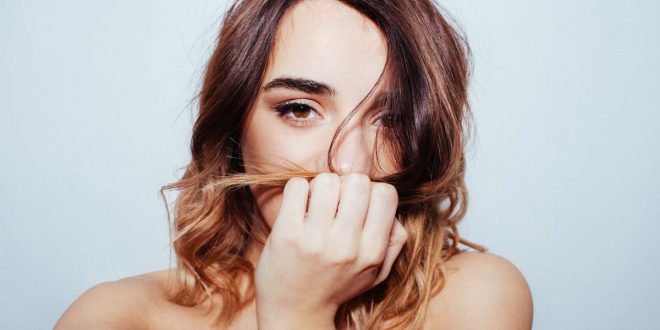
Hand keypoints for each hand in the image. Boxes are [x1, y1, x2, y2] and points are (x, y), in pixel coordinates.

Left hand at [254, 173, 408, 328]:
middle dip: (347, 184)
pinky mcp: (286, 233)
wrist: (294, 312)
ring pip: (326, 180)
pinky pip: (297, 186)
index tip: (358, 204)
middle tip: (336, 201)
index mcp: (371, 252)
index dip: (372, 191)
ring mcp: (314, 239)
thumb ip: (393, 242)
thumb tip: (394, 212)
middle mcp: (346, 246)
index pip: (386, 194)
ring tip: (317, 205)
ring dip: (321, 186)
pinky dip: (298, 190)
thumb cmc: (337, 284)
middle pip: (357, 181)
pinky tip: (298, 207)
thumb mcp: (375, 272)